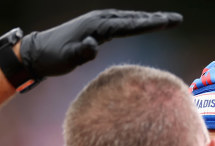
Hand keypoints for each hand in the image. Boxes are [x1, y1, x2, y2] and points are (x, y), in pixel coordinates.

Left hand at [20, 9, 181, 77]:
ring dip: (148, 20)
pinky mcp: (96, 28)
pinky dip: (135, 23)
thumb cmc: (53, 57)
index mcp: (97, 25)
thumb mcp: (66, 58)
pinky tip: (143, 24)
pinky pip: (122, 24)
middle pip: (134, 19)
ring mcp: (98, 22)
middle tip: (177, 19)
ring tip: (167, 21)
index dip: (150, 24)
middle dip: (156, 19)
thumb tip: (93, 46)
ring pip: (129, 19)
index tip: (168, 23)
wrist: (37, 52)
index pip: (129, 25)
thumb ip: (80, 52)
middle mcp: (100, 19)